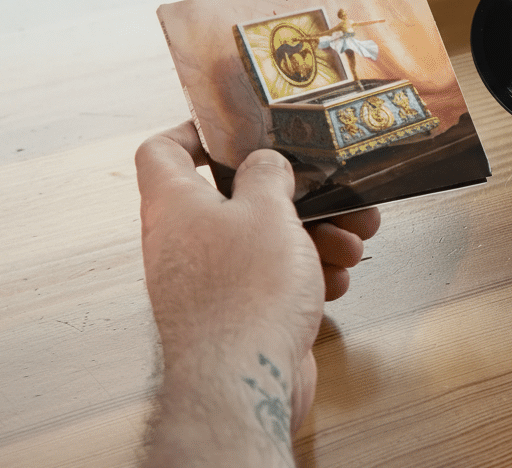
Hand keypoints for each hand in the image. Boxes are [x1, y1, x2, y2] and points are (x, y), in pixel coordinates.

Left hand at [136, 122, 379, 441]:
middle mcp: (183, 242)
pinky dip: (305, 276)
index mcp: (174, 206)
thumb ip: (267, 175)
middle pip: (235, 199)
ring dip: (312, 237)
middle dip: (292, 197)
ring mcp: (209, 282)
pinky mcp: (236, 316)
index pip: (162, 152)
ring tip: (349, 242)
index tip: (232, 128)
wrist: (244, 382)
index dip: (193, 132)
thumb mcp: (267, 211)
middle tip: (331, 195)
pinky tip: (334, 281)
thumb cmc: (244, 295)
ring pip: (263, 242)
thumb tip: (264, 163)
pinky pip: (272, 281)